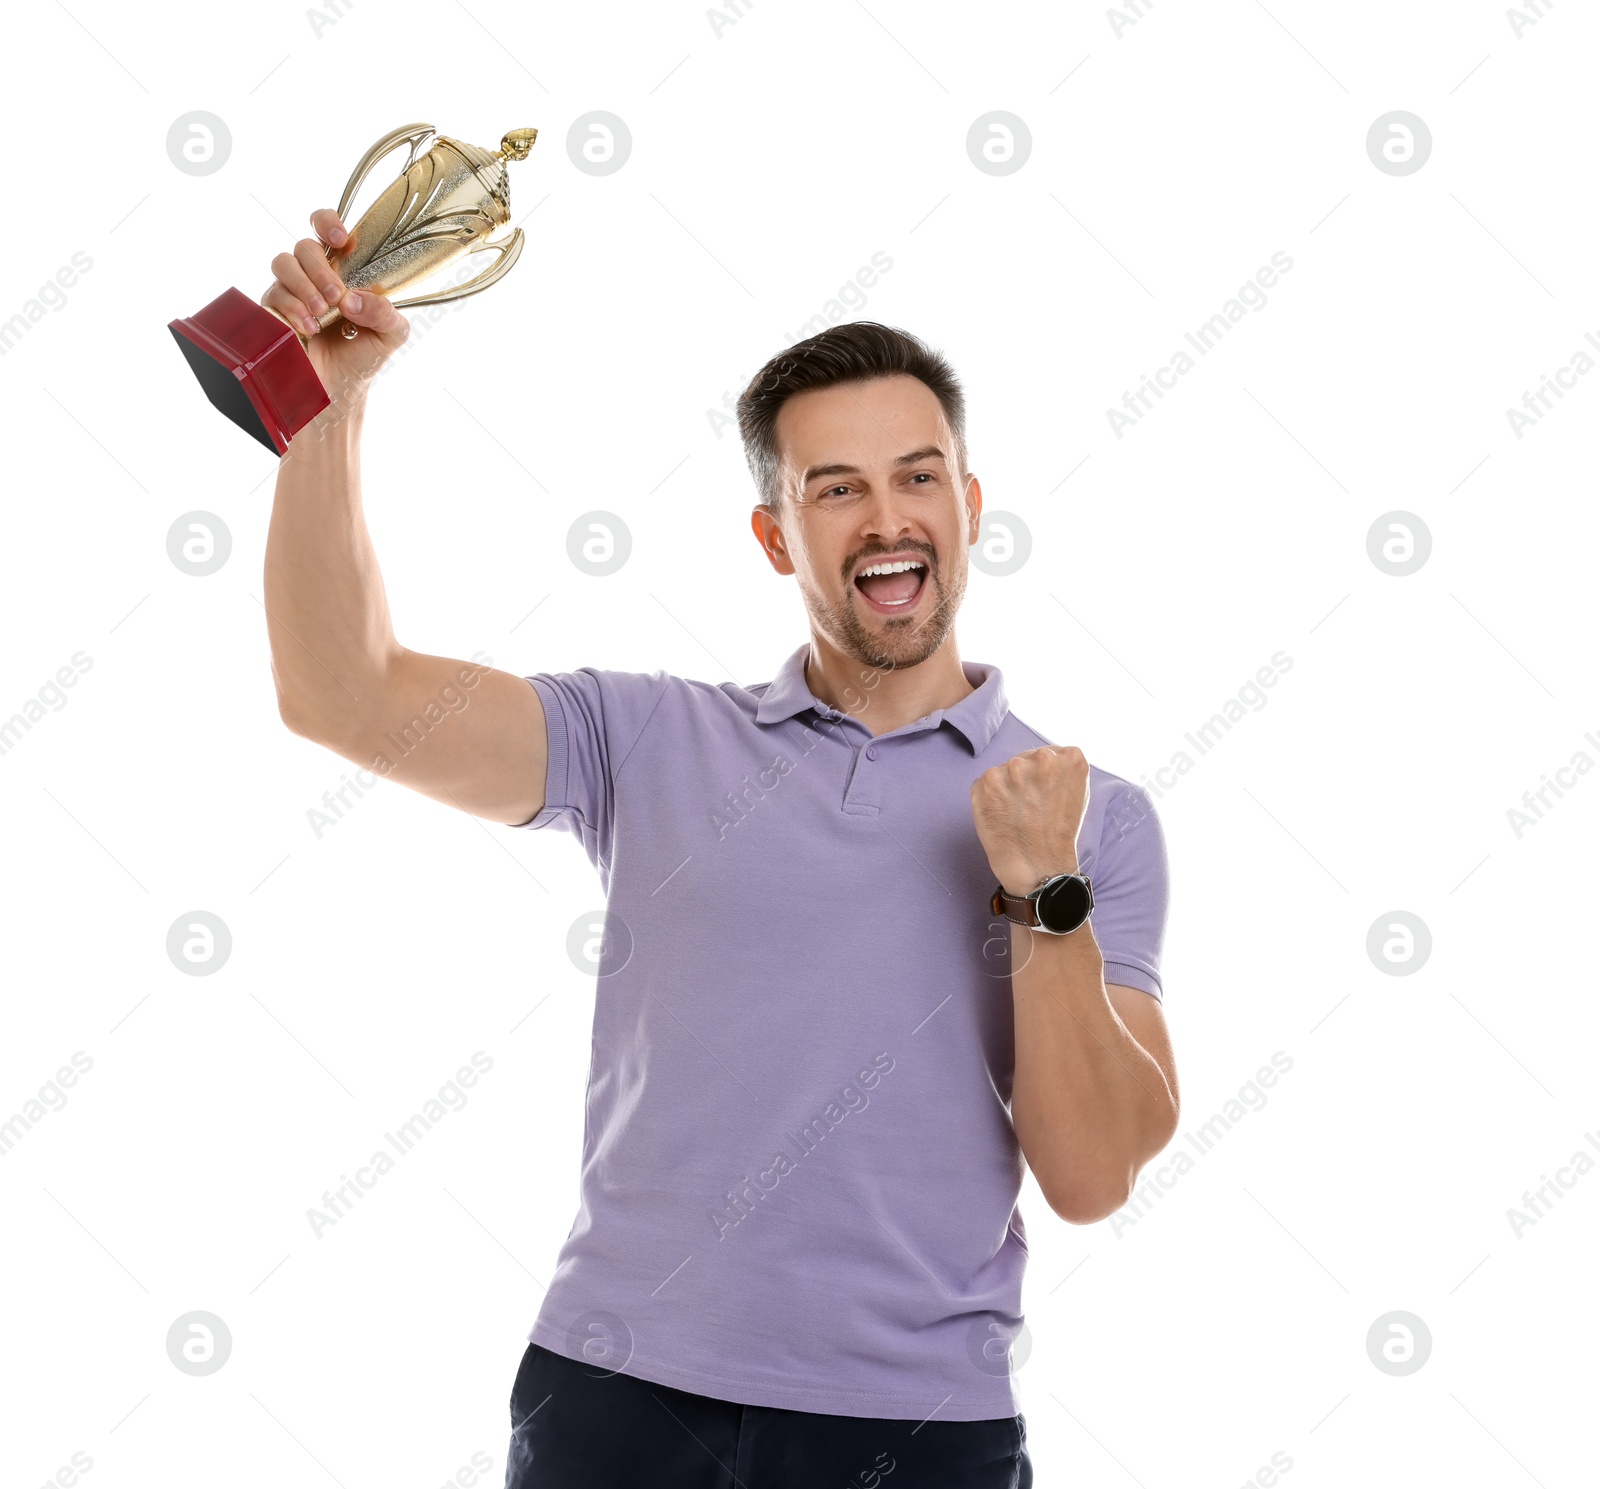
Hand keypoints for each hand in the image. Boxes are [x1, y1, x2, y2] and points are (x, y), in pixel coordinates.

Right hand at [260, 208, 409, 406]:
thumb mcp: (391, 334)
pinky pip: (273, 295)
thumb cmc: (364, 355)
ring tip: (322, 315)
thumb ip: (385, 311)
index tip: (339, 239)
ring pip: (283, 264)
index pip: (326, 228)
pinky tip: (308, 329)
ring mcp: (290, 291)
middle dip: (320, 269)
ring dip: (303, 286)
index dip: (327, 222)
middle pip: (304, 246)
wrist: (340, 390)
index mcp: (343, 269)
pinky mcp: (273, 311)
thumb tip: (355, 298)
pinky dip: (292, 309)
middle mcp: (313, 275)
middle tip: (336, 297)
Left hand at [970, 745, 1088, 893]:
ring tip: (1016, 814)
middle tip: (1029, 809)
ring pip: (1003, 771)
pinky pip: (984, 784)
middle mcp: (1043, 757)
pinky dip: (989, 799)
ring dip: (1005, 789)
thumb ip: (1061, 770)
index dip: (1041, 779)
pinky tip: (1001, 816)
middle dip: (1024, 781)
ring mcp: (1013, 768)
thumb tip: (1040, 758)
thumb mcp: (1077, 792)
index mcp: (1070, 757)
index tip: (1043, 797)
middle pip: (1024, 760)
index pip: (1048, 755)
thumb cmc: (1059, 834)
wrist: (1039, 866)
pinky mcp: (988, 781)